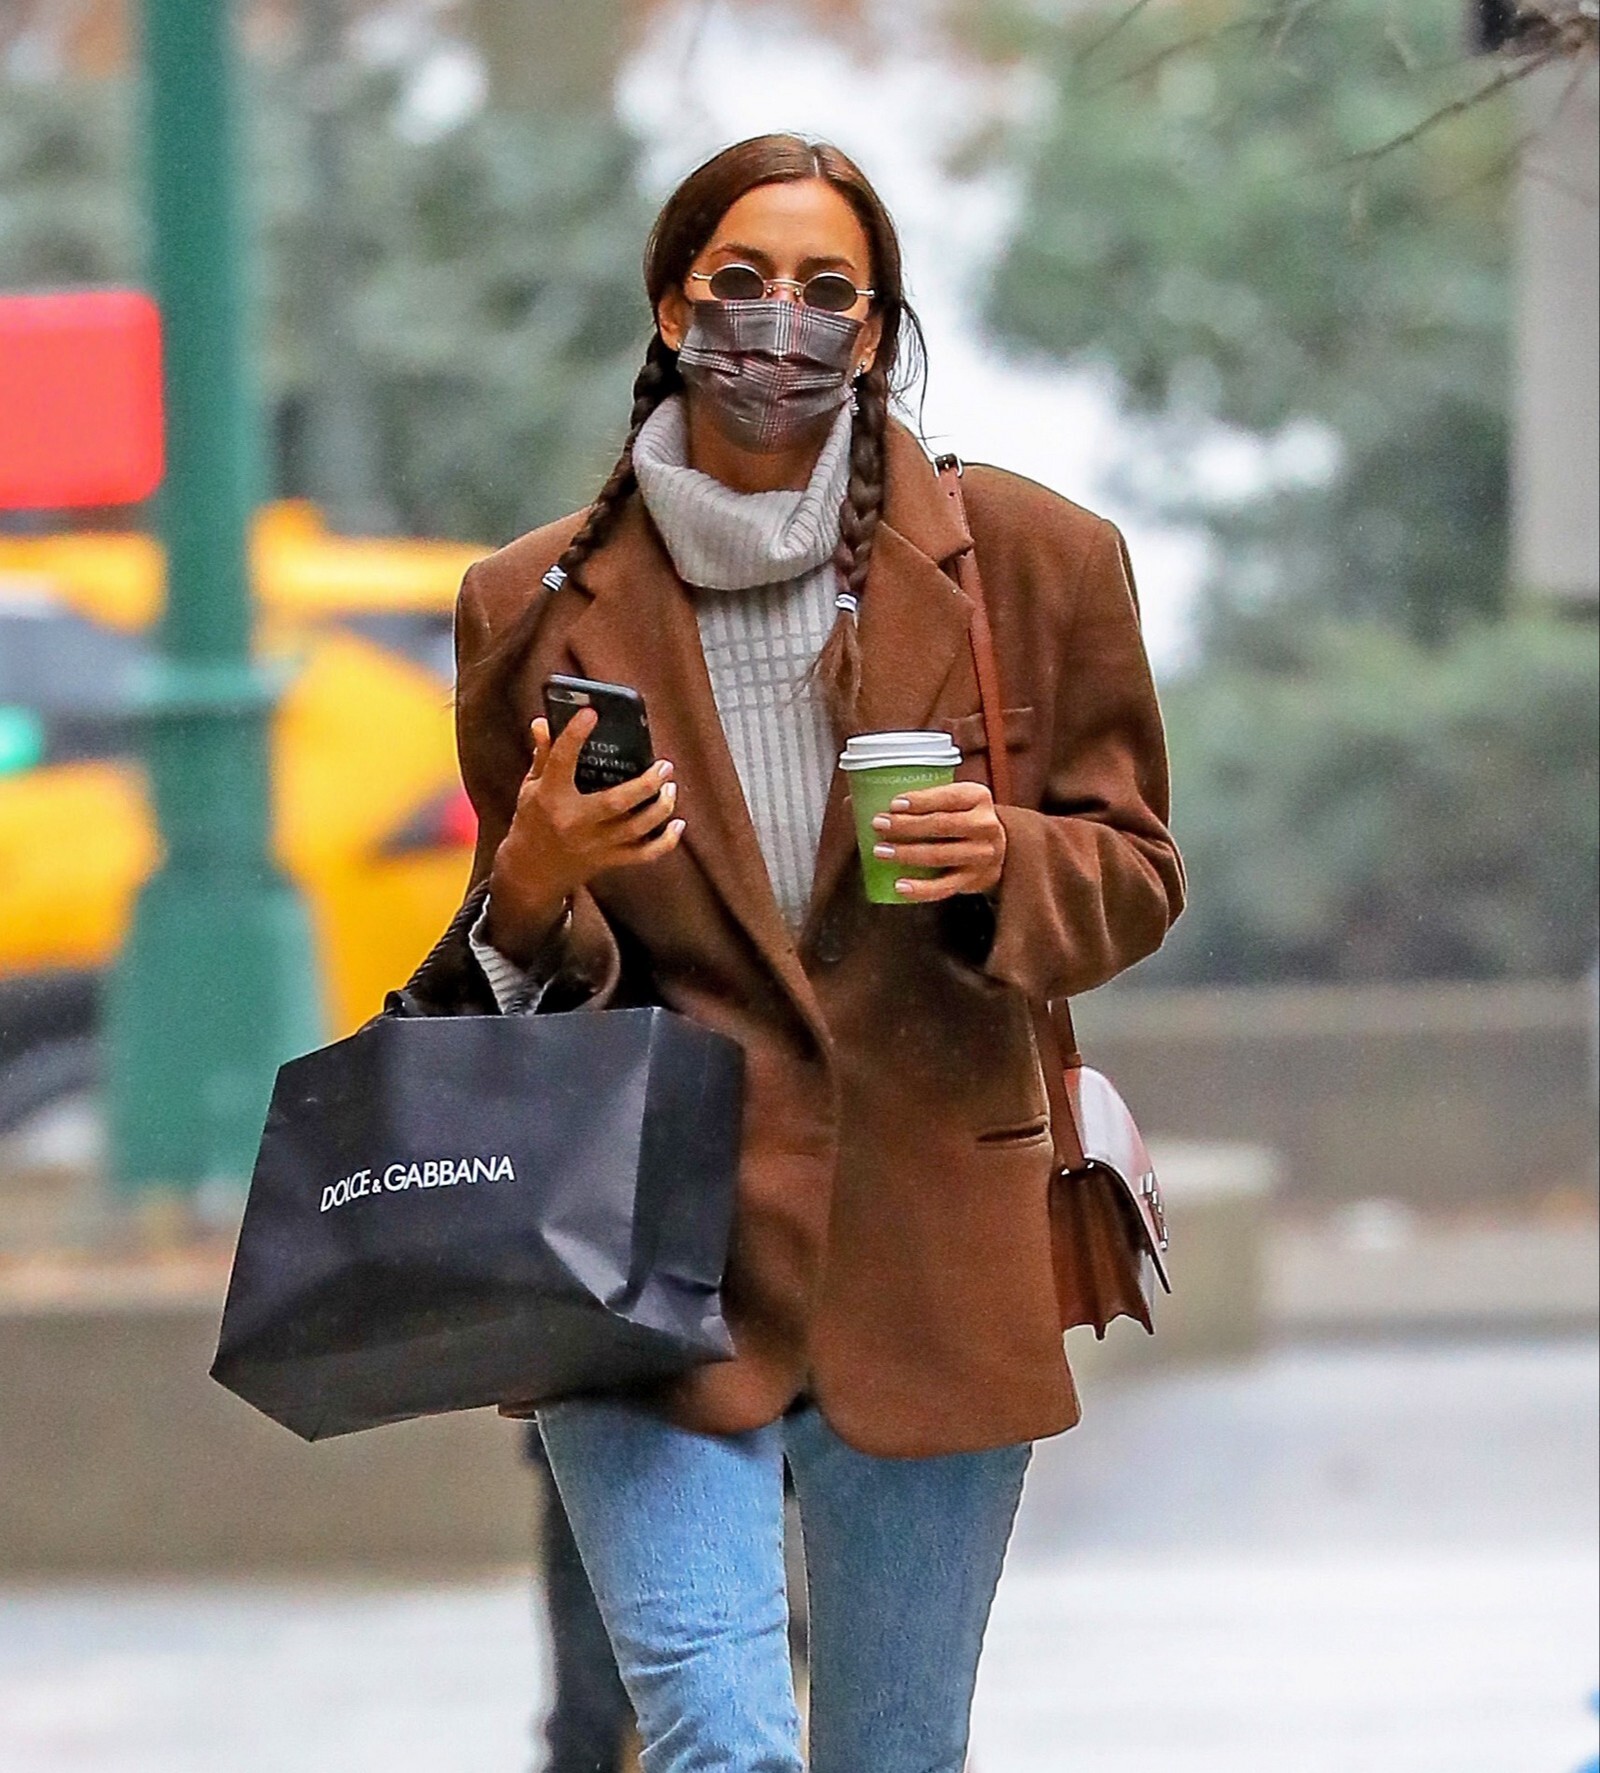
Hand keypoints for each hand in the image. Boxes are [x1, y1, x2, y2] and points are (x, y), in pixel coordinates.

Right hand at [488, 707, 684, 950]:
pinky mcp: (608, 861)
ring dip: (660, 808)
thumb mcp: (531, 787)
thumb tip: (543, 722)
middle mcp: (574, 822)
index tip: (590, 713)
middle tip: (664, 765)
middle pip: (616, 802)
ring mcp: (593, 845)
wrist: (529, 873)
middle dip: (645, 783)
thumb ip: (543, 756)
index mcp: (550, 798)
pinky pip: (643, 855)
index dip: (574, 735)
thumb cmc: (532, 821)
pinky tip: (677, 824)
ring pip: (636, 829)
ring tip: (670, 786)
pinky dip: (665, 842)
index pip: (562, 762)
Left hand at [870, 780, 1006, 902]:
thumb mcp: (950, 801)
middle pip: (942, 825)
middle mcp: (985, 825)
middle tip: (878, 825)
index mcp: (977, 797)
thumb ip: (914, 798)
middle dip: (907, 826)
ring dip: (907, 854)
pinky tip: (899, 885)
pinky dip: (920, 889)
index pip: (949, 797)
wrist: (995, 849)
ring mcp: (981, 855)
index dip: (921, 800)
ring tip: (881, 852)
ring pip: (940, 856)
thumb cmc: (959, 818)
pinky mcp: (973, 880)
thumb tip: (852, 800)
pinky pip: (944, 887)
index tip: (893, 804)